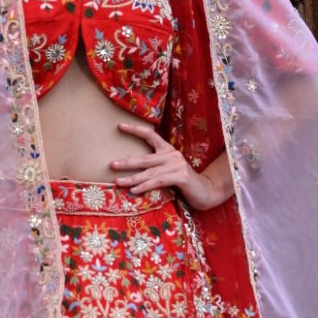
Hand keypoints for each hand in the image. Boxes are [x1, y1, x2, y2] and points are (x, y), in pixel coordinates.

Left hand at [110, 122, 233, 210]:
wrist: (206, 192)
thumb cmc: (183, 183)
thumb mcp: (168, 171)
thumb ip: (154, 168)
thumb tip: (130, 169)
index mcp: (168, 150)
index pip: (150, 135)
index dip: (135, 129)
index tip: (119, 126)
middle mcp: (172, 155)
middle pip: (145, 158)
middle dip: (127, 162)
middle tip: (112, 165)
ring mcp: (177, 165)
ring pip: (150, 172)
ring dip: (132, 179)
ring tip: (118, 182)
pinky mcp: (181, 177)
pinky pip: (159, 182)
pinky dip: (145, 186)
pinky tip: (134, 191)